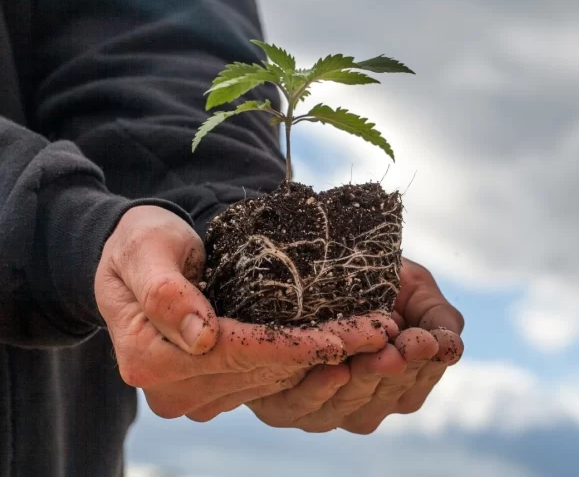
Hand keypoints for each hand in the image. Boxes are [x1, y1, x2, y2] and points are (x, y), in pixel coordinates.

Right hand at [95, 206, 392, 420]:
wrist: (135, 257)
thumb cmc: (140, 243)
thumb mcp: (144, 251)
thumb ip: (165, 293)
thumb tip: (202, 339)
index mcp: (150, 359)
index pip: (238, 353)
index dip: (295, 346)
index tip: (347, 336)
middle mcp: (174, 390)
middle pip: (265, 370)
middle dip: (328, 351)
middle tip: (383, 329)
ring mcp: (196, 395)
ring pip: (275, 379)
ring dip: (328, 359)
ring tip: (377, 333)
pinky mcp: (216, 388)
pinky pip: (271, 378)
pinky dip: (309, 360)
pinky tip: (349, 342)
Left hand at [246, 258, 463, 432]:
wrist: (313, 262)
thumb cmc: (373, 277)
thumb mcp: (414, 289)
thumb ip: (439, 319)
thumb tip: (453, 348)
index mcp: (400, 381)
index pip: (416, 382)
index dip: (424, 365)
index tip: (427, 341)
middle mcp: (368, 401)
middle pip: (387, 396)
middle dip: (398, 370)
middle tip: (408, 345)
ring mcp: (330, 408)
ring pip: (353, 407)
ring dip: (367, 380)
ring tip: (378, 355)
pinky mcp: (286, 407)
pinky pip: (305, 409)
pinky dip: (320, 392)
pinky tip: (334, 369)